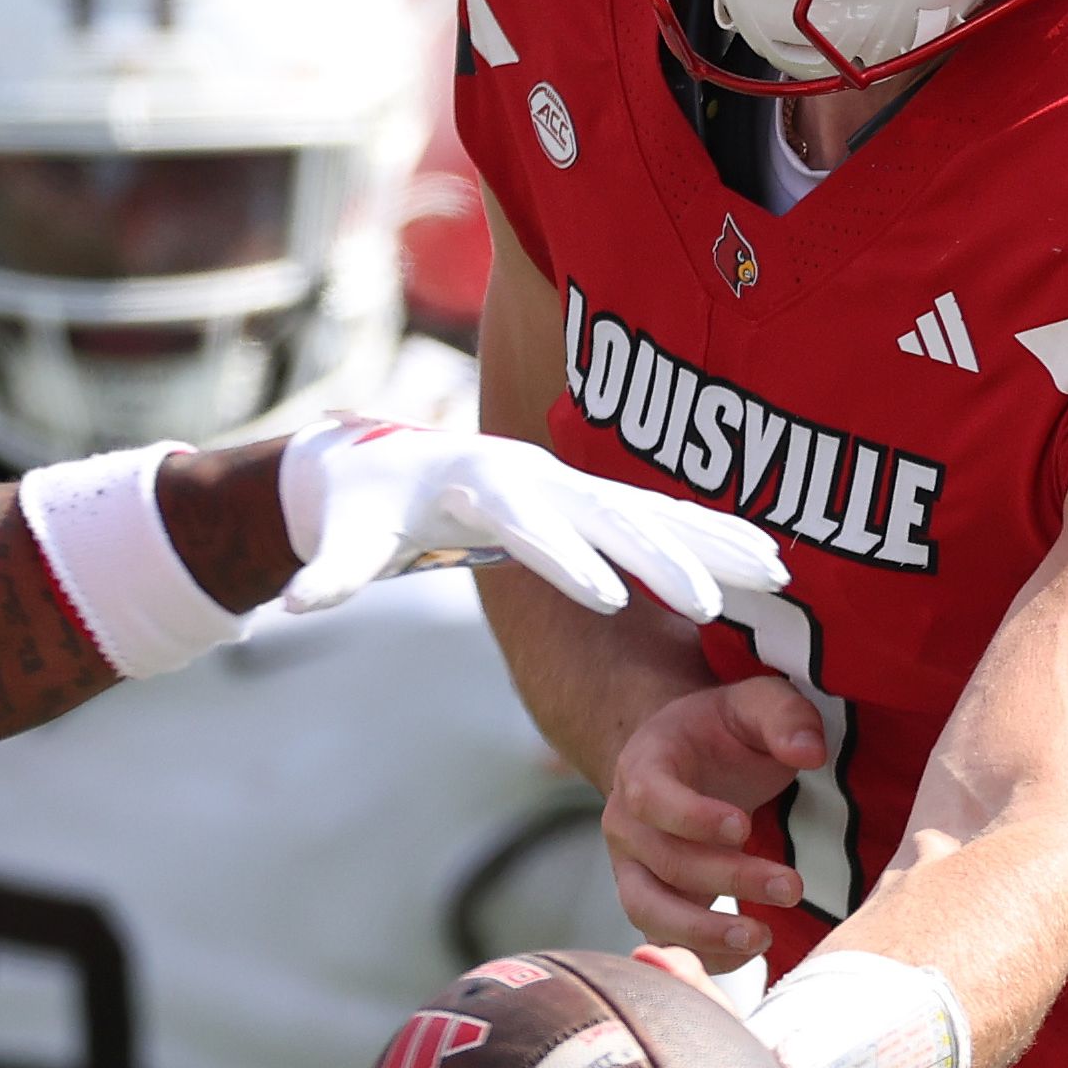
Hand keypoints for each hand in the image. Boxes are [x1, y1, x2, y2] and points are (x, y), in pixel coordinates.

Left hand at [276, 418, 785, 622]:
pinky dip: (718, 537)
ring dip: (716, 543)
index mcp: (481, 490)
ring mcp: (575, 485)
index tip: (609, 597)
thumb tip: (289, 606)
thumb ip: (326, 573)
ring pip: (657, 512)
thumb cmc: (366, 507)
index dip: (566, 560)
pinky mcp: (595, 498)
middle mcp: (540, 480)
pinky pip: (667, 517)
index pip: (530, 529)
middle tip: (712, 602)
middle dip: (662, 557)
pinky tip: (772, 565)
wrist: (387, 461)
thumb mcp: (343, 539)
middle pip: (611, 517)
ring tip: (779, 575)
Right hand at [604, 675, 828, 967]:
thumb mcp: (756, 703)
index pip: (651, 797)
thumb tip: (810, 752)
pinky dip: (701, 956)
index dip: (692, 817)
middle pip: (663, 861)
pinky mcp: (653, 901)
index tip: (744, 828)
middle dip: (727, 878)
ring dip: (702, 932)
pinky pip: (663, 939)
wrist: (688, 760)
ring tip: (761, 939)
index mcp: (643, 766)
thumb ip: (784, 717)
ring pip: (649, 910)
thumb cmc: (723, 731)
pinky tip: (750, 955)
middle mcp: (627, 822)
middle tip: (791, 887)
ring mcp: (634, 867)